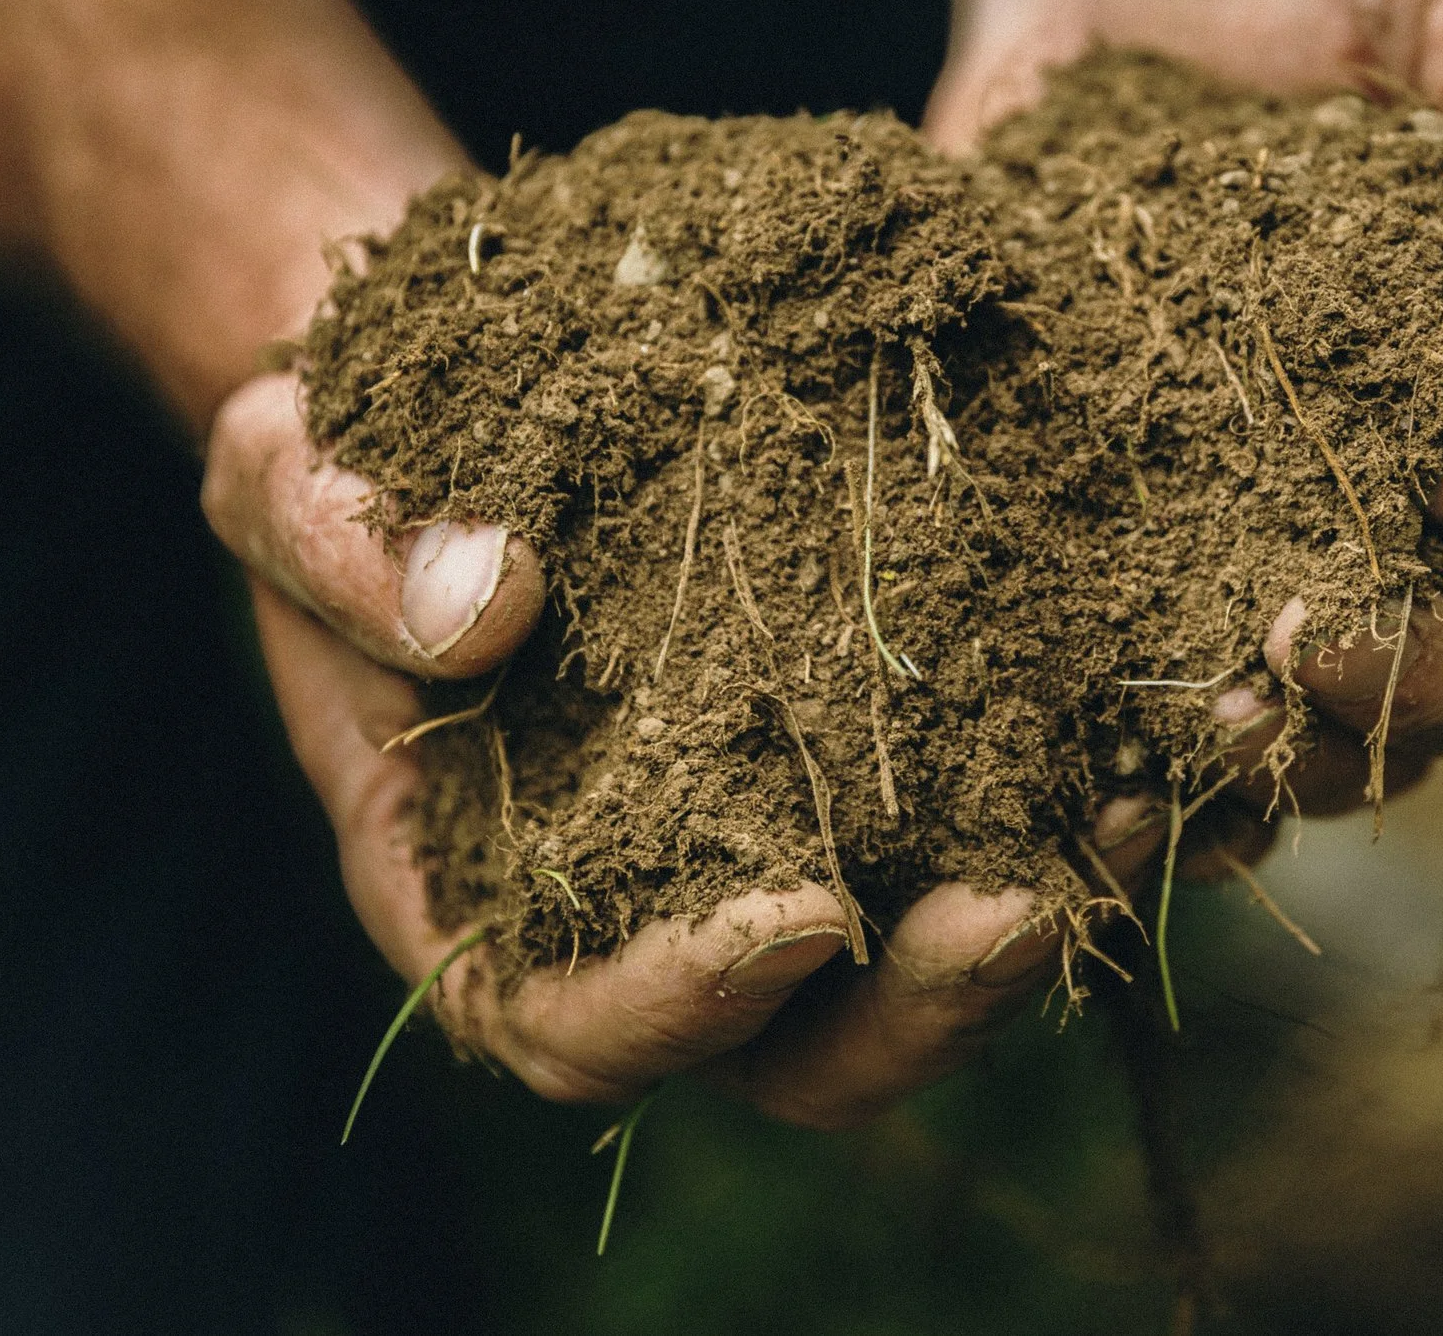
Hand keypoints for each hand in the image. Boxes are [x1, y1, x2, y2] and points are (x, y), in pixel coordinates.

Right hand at [208, 376, 1111, 1128]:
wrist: (457, 395)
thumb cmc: (347, 455)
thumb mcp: (288, 469)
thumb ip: (343, 543)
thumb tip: (480, 606)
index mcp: (476, 894)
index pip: (573, 1028)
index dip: (682, 1005)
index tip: (798, 916)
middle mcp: (638, 906)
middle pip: (793, 1047)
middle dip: (916, 1009)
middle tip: (1024, 906)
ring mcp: (767, 838)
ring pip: (917, 959)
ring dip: (1038, 909)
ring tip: (1140, 806)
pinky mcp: (871, 756)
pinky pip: (979, 816)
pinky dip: (1067, 787)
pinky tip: (1154, 714)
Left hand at [926, 0, 1442, 830]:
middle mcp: (1433, 483)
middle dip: (1431, 669)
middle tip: (1323, 643)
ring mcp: (1283, 534)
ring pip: (1345, 718)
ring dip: (1291, 751)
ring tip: (1200, 725)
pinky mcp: (1140, 552)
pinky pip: (1170, 707)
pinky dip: (1146, 770)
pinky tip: (1086, 787)